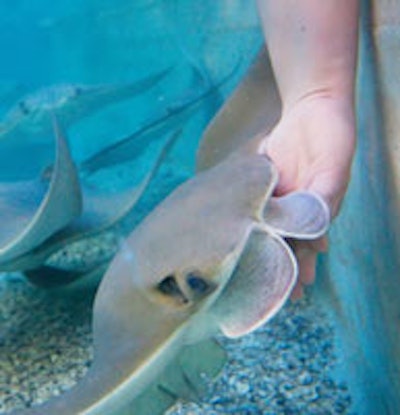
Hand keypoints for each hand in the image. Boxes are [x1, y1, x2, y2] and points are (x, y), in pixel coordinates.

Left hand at [264, 95, 355, 298]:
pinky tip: (236, 233)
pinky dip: (246, 218)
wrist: (311, 104)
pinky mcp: (262, 180)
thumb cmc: (331, 136)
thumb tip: (315, 232)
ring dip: (260, 247)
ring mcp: (278, 194)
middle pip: (286, 240)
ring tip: (247, 270)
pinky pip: (252, 202)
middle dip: (280, 264)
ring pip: (267, 226)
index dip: (303, 265)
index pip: (310, 244)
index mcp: (318, 208)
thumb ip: (326, 198)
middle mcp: (297, 205)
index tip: (296, 289)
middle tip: (267, 291)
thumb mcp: (334, 168)